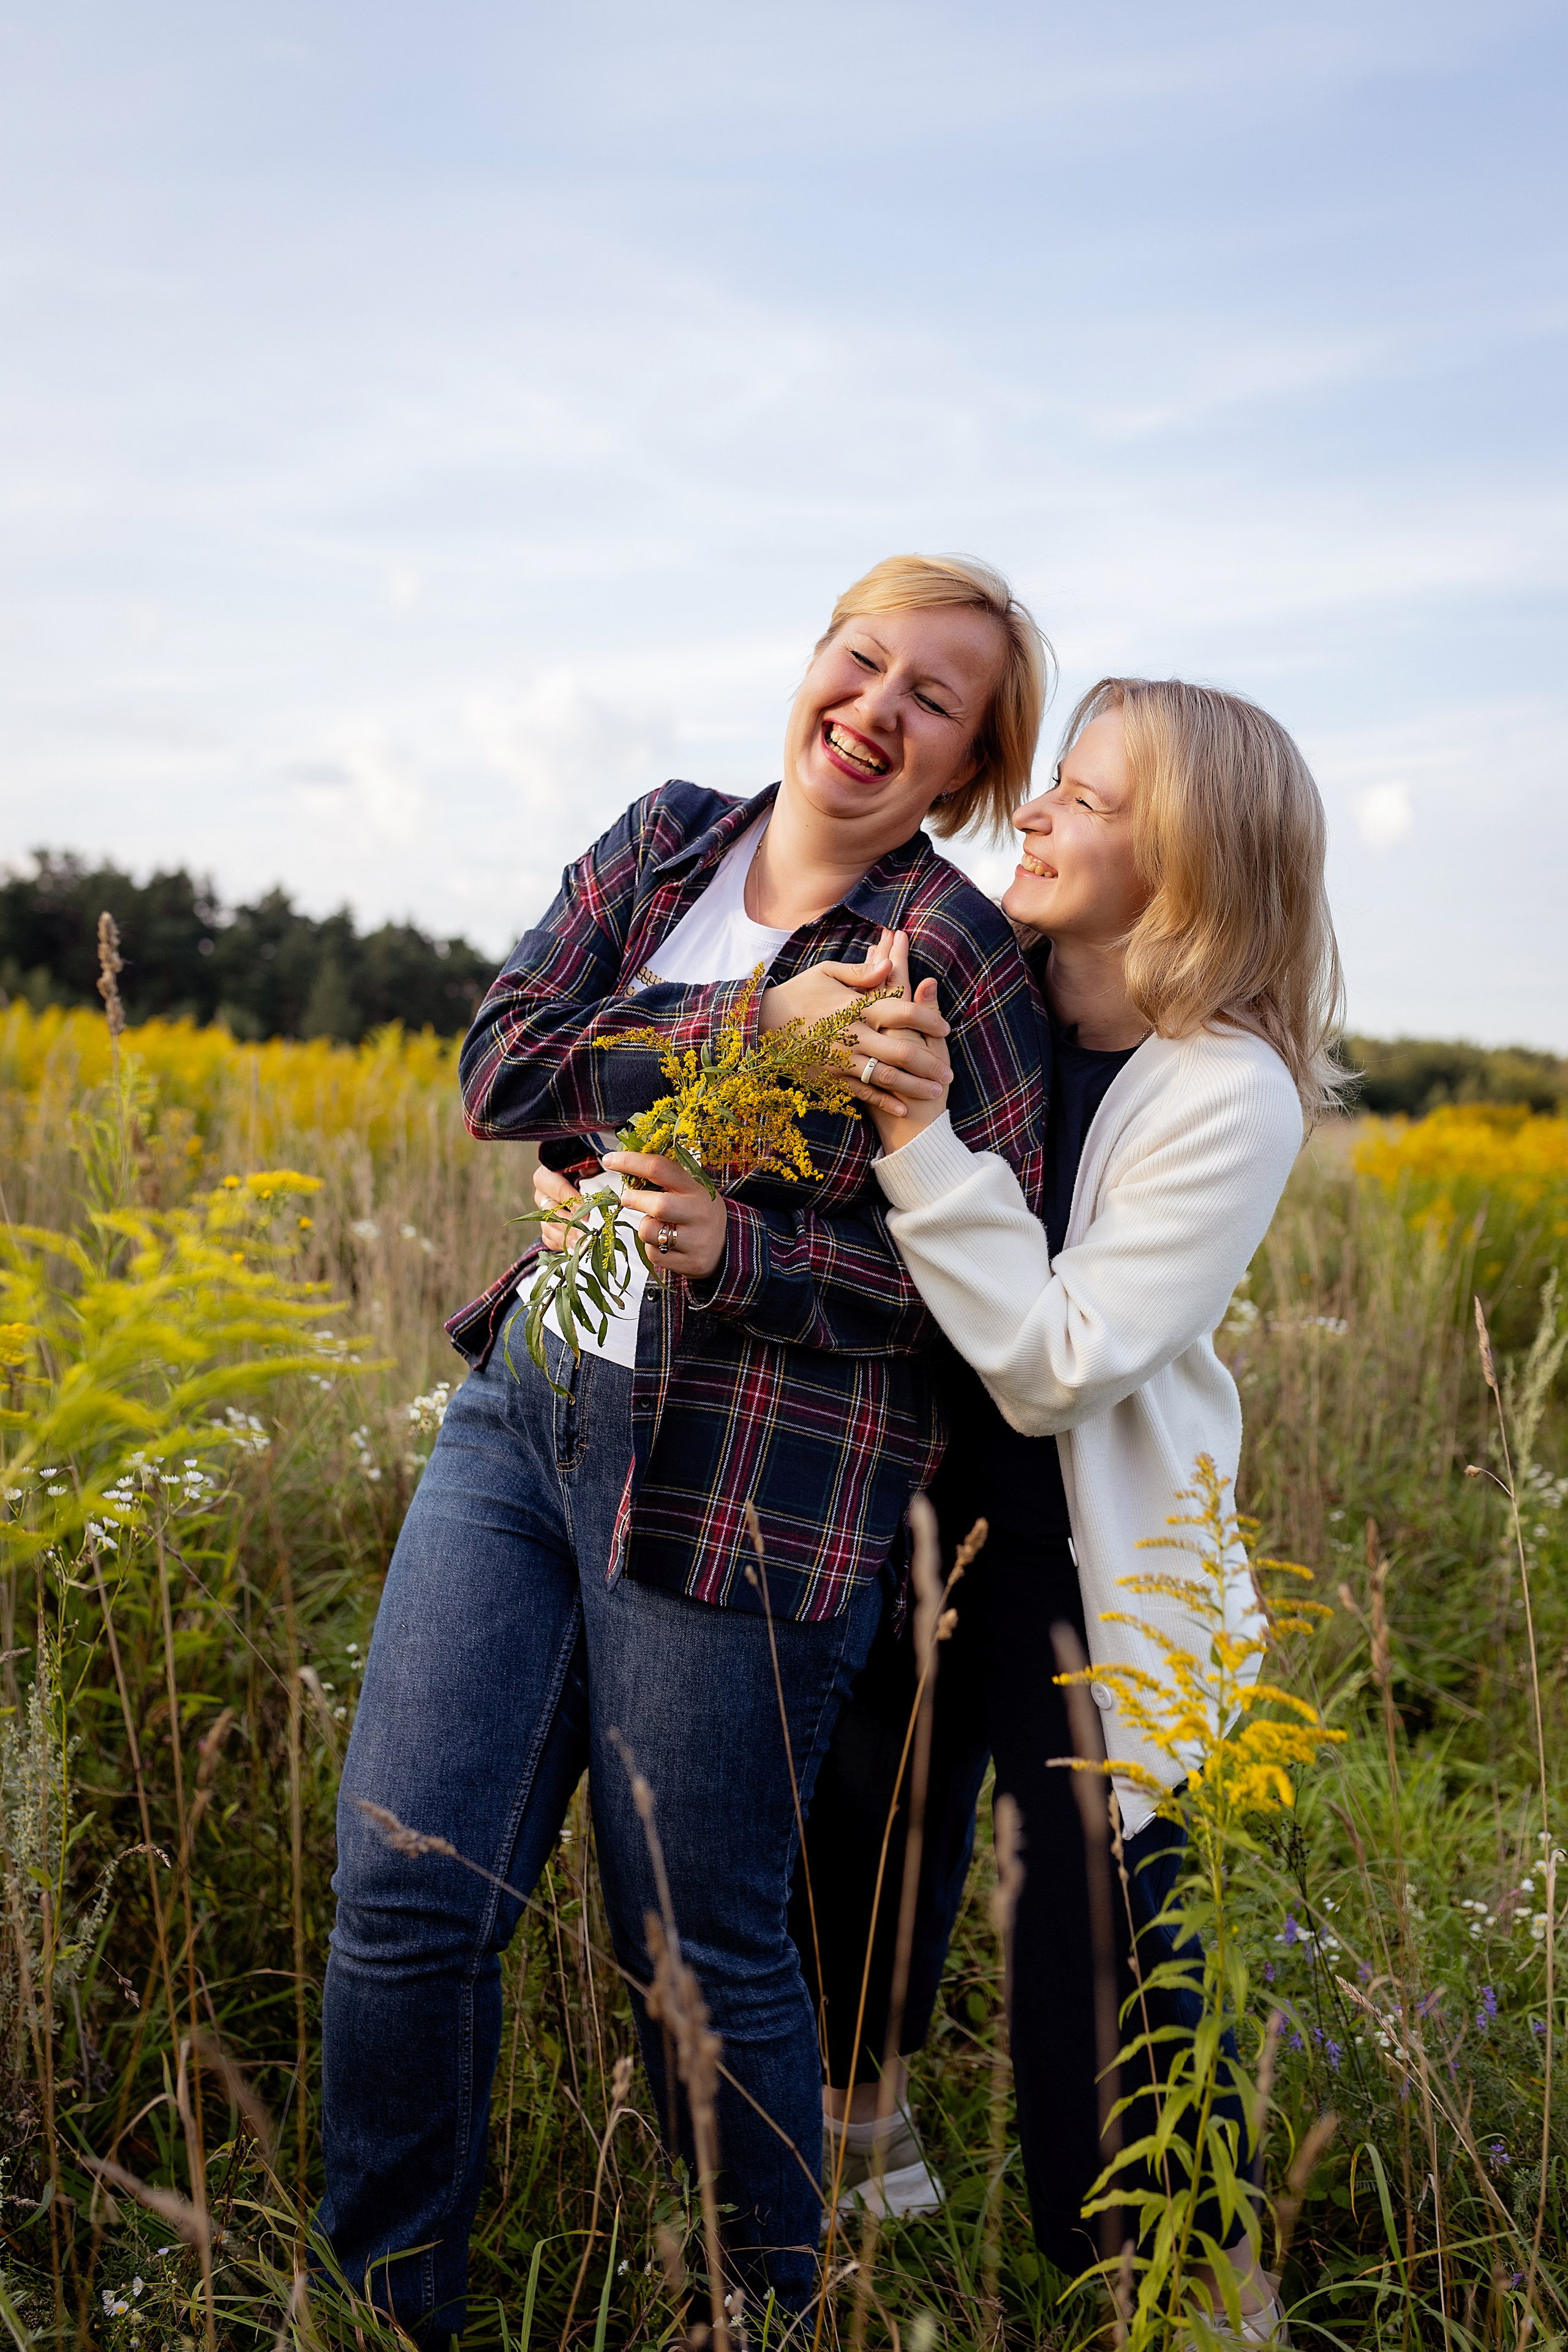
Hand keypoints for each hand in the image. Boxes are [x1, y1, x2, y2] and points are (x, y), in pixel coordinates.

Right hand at [532, 1162, 583, 1253]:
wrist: (580, 1178)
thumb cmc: (583, 1169)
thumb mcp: (586, 1164)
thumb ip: (587, 1166)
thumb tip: (589, 1172)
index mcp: (546, 1177)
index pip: (557, 1189)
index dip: (572, 1201)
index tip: (585, 1213)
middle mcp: (542, 1196)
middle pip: (550, 1213)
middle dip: (568, 1225)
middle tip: (585, 1233)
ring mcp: (543, 1214)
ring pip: (547, 1228)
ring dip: (564, 1238)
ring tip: (580, 1244)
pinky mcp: (548, 1227)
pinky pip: (548, 1239)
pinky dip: (560, 1245)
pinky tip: (573, 1249)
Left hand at [599, 1149, 728, 1279]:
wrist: (726, 1249)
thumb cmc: (697, 1213)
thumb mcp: (690, 1190)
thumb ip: (665, 1178)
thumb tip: (625, 1165)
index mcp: (697, 1188)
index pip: (660, 1168)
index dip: (631, 1162)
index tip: (609, 1160)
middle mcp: (699, 1213)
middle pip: (658, 1205)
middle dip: (635, 1200)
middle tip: (627, 1198)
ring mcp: (697, 1240)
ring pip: (649, 1231)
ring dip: (644, 1227)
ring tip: (658, 1227)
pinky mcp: (690, 1263)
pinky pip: (653, 1254)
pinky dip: (652, 1248)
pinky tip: (666, 1246)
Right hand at [762, 929, 952, 1123]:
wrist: (762, 1022)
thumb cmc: (799, 992)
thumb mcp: (826, 972)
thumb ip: (861, 972)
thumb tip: (891, 965)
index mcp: (855, 1005)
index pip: (901, 1010)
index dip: (927, 1019)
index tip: (946, 1029)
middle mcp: (851, 1033)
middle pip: (900, 1049)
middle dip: (929, 1063)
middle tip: (949, 1074)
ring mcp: (840, 1058)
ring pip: (884, 1075)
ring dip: (913, 1086)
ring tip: (935, 1093)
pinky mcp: (829, 1076)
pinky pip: (860, 1092)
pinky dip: (883, 1102)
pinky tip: (904, 1109)